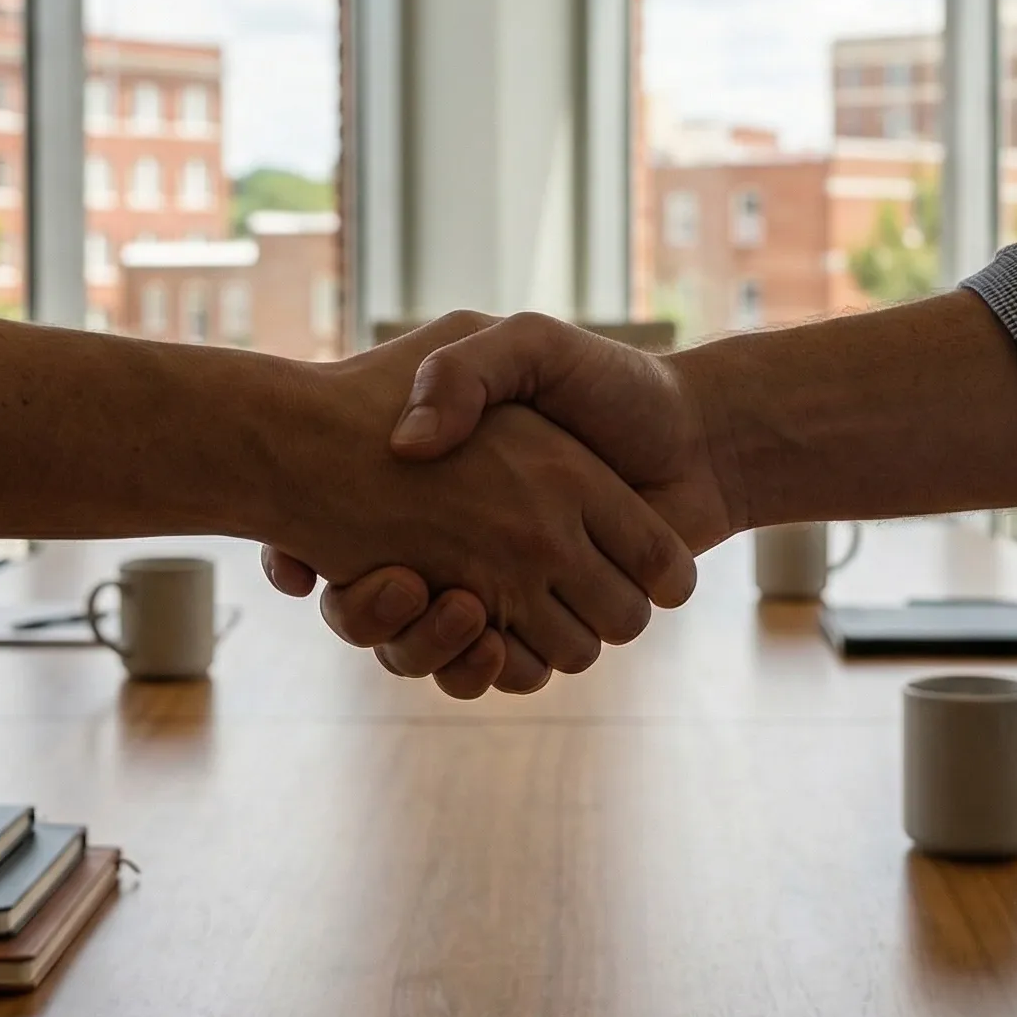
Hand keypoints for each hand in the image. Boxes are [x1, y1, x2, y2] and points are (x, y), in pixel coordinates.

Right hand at [258, 314, 696, 680]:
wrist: (701, 437)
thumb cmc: (613, 385)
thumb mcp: (527, 344)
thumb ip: (465, 372)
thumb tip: (409, 445)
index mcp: (451, 494)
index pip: (356, 549)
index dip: (341, 561)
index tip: (315, 558)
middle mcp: (474, 547)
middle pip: (396, 617)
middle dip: (392, 616)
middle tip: (397, 582)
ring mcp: (514, 592)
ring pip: (444, 650)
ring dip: (438, 644)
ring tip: (454, 603)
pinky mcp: (551, 627)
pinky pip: (502, 672)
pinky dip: (489, 666)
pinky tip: (487, 634)